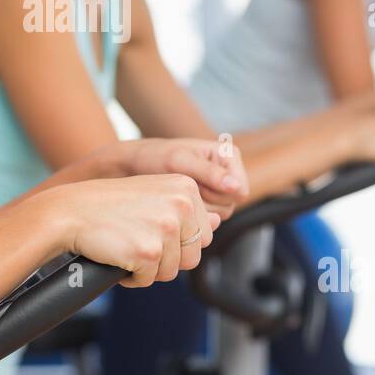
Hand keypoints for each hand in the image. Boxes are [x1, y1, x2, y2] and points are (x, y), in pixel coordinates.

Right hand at [42, 175, 220, 288]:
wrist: (71, 211)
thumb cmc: (109, 204)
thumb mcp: (153, 195)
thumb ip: (186, 209)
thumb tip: (217, 221)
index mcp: (186, 188)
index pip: (205, 234)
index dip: (177, 242)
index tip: (151, 229)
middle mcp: (181, 205)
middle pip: (193, 256)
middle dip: (166, 259)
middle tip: (138, 242)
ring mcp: (166, 228)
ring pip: (171, 272)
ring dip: (148, 269)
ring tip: (126, 246)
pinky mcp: (148, 251)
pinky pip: (148, 280)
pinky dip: (131, 277)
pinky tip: (117, 255)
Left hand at [96, 137, 248, 219]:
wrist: (134, 167)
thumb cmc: (154, 156)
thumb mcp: (179, 161)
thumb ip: (208, 173)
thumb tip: (236, 186)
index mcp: (228, 155)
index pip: (240, 190)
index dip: (218, 194)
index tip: (194, 186)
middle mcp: (227, 172)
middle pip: (231, 205)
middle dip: (205, 203)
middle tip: (181, 190)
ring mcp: (217, 188)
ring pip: (220, 215)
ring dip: (197, 210)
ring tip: (177, 195)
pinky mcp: (206, 201)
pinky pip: (207, 219)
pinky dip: (191, 215)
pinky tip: (176, 203)